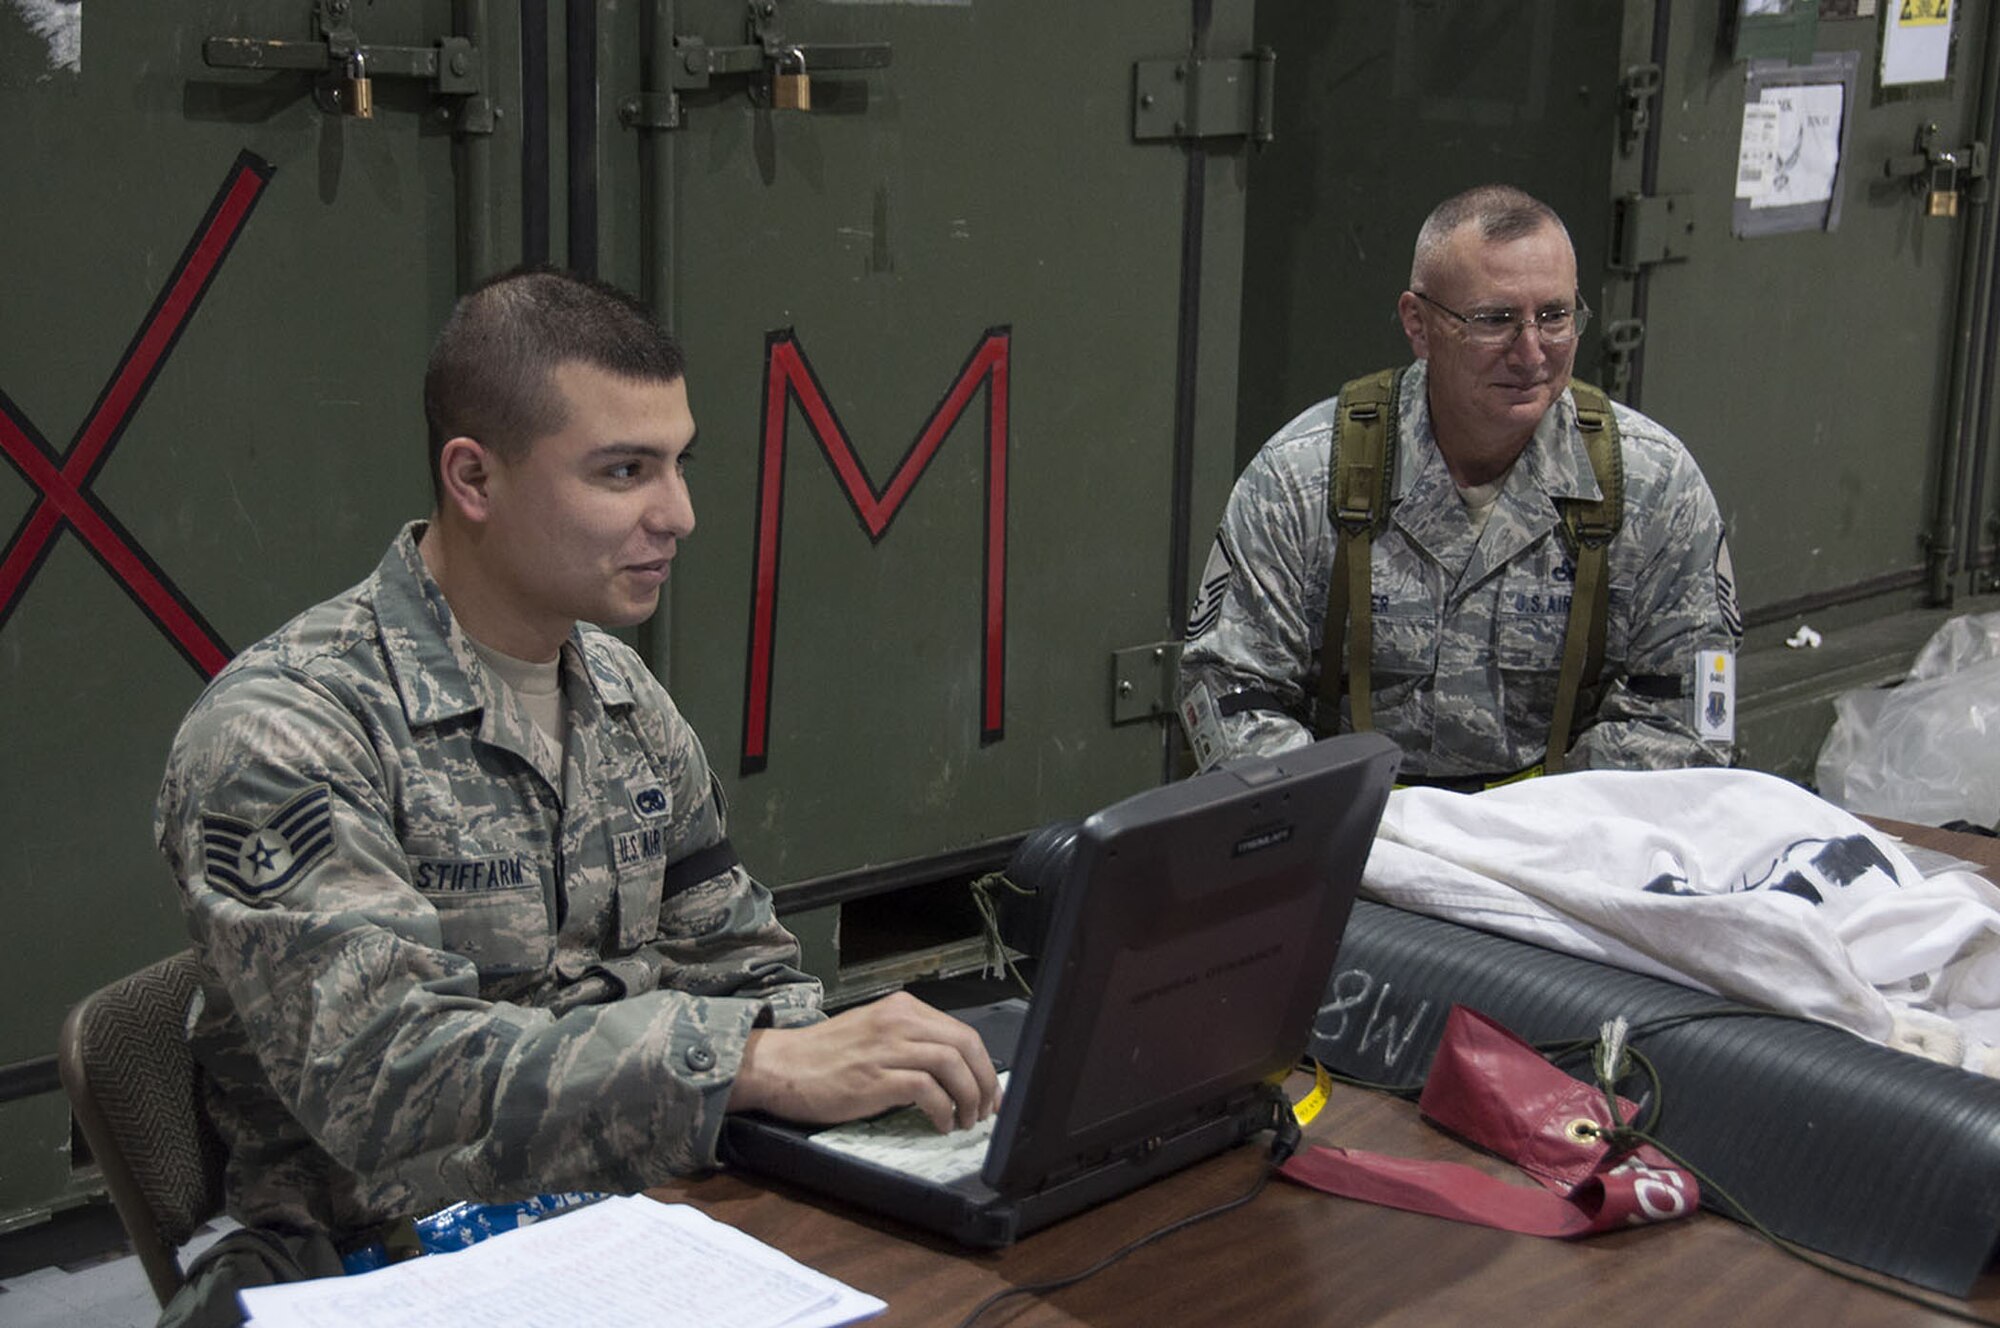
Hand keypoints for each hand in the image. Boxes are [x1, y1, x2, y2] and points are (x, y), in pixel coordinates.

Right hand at [727, 991, 1000, 1132]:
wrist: (782, 1066)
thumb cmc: (825, 1056)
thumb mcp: (874, 1033)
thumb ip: (909, 1041)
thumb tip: (952, 1069)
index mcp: (902, 1008)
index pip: (962, 1032)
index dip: (983, 1065)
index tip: (989, 1090)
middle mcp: (899, 1021)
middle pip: (965, 1045)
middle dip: (984, 1081)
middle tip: (987, 1110)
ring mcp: (888, 1048)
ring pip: (952, 1064)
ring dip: (968, 1098)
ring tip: (967, 1121)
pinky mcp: (876, 1077)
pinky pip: (927, 1090)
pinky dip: (943, 1110)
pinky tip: (941, 1124)